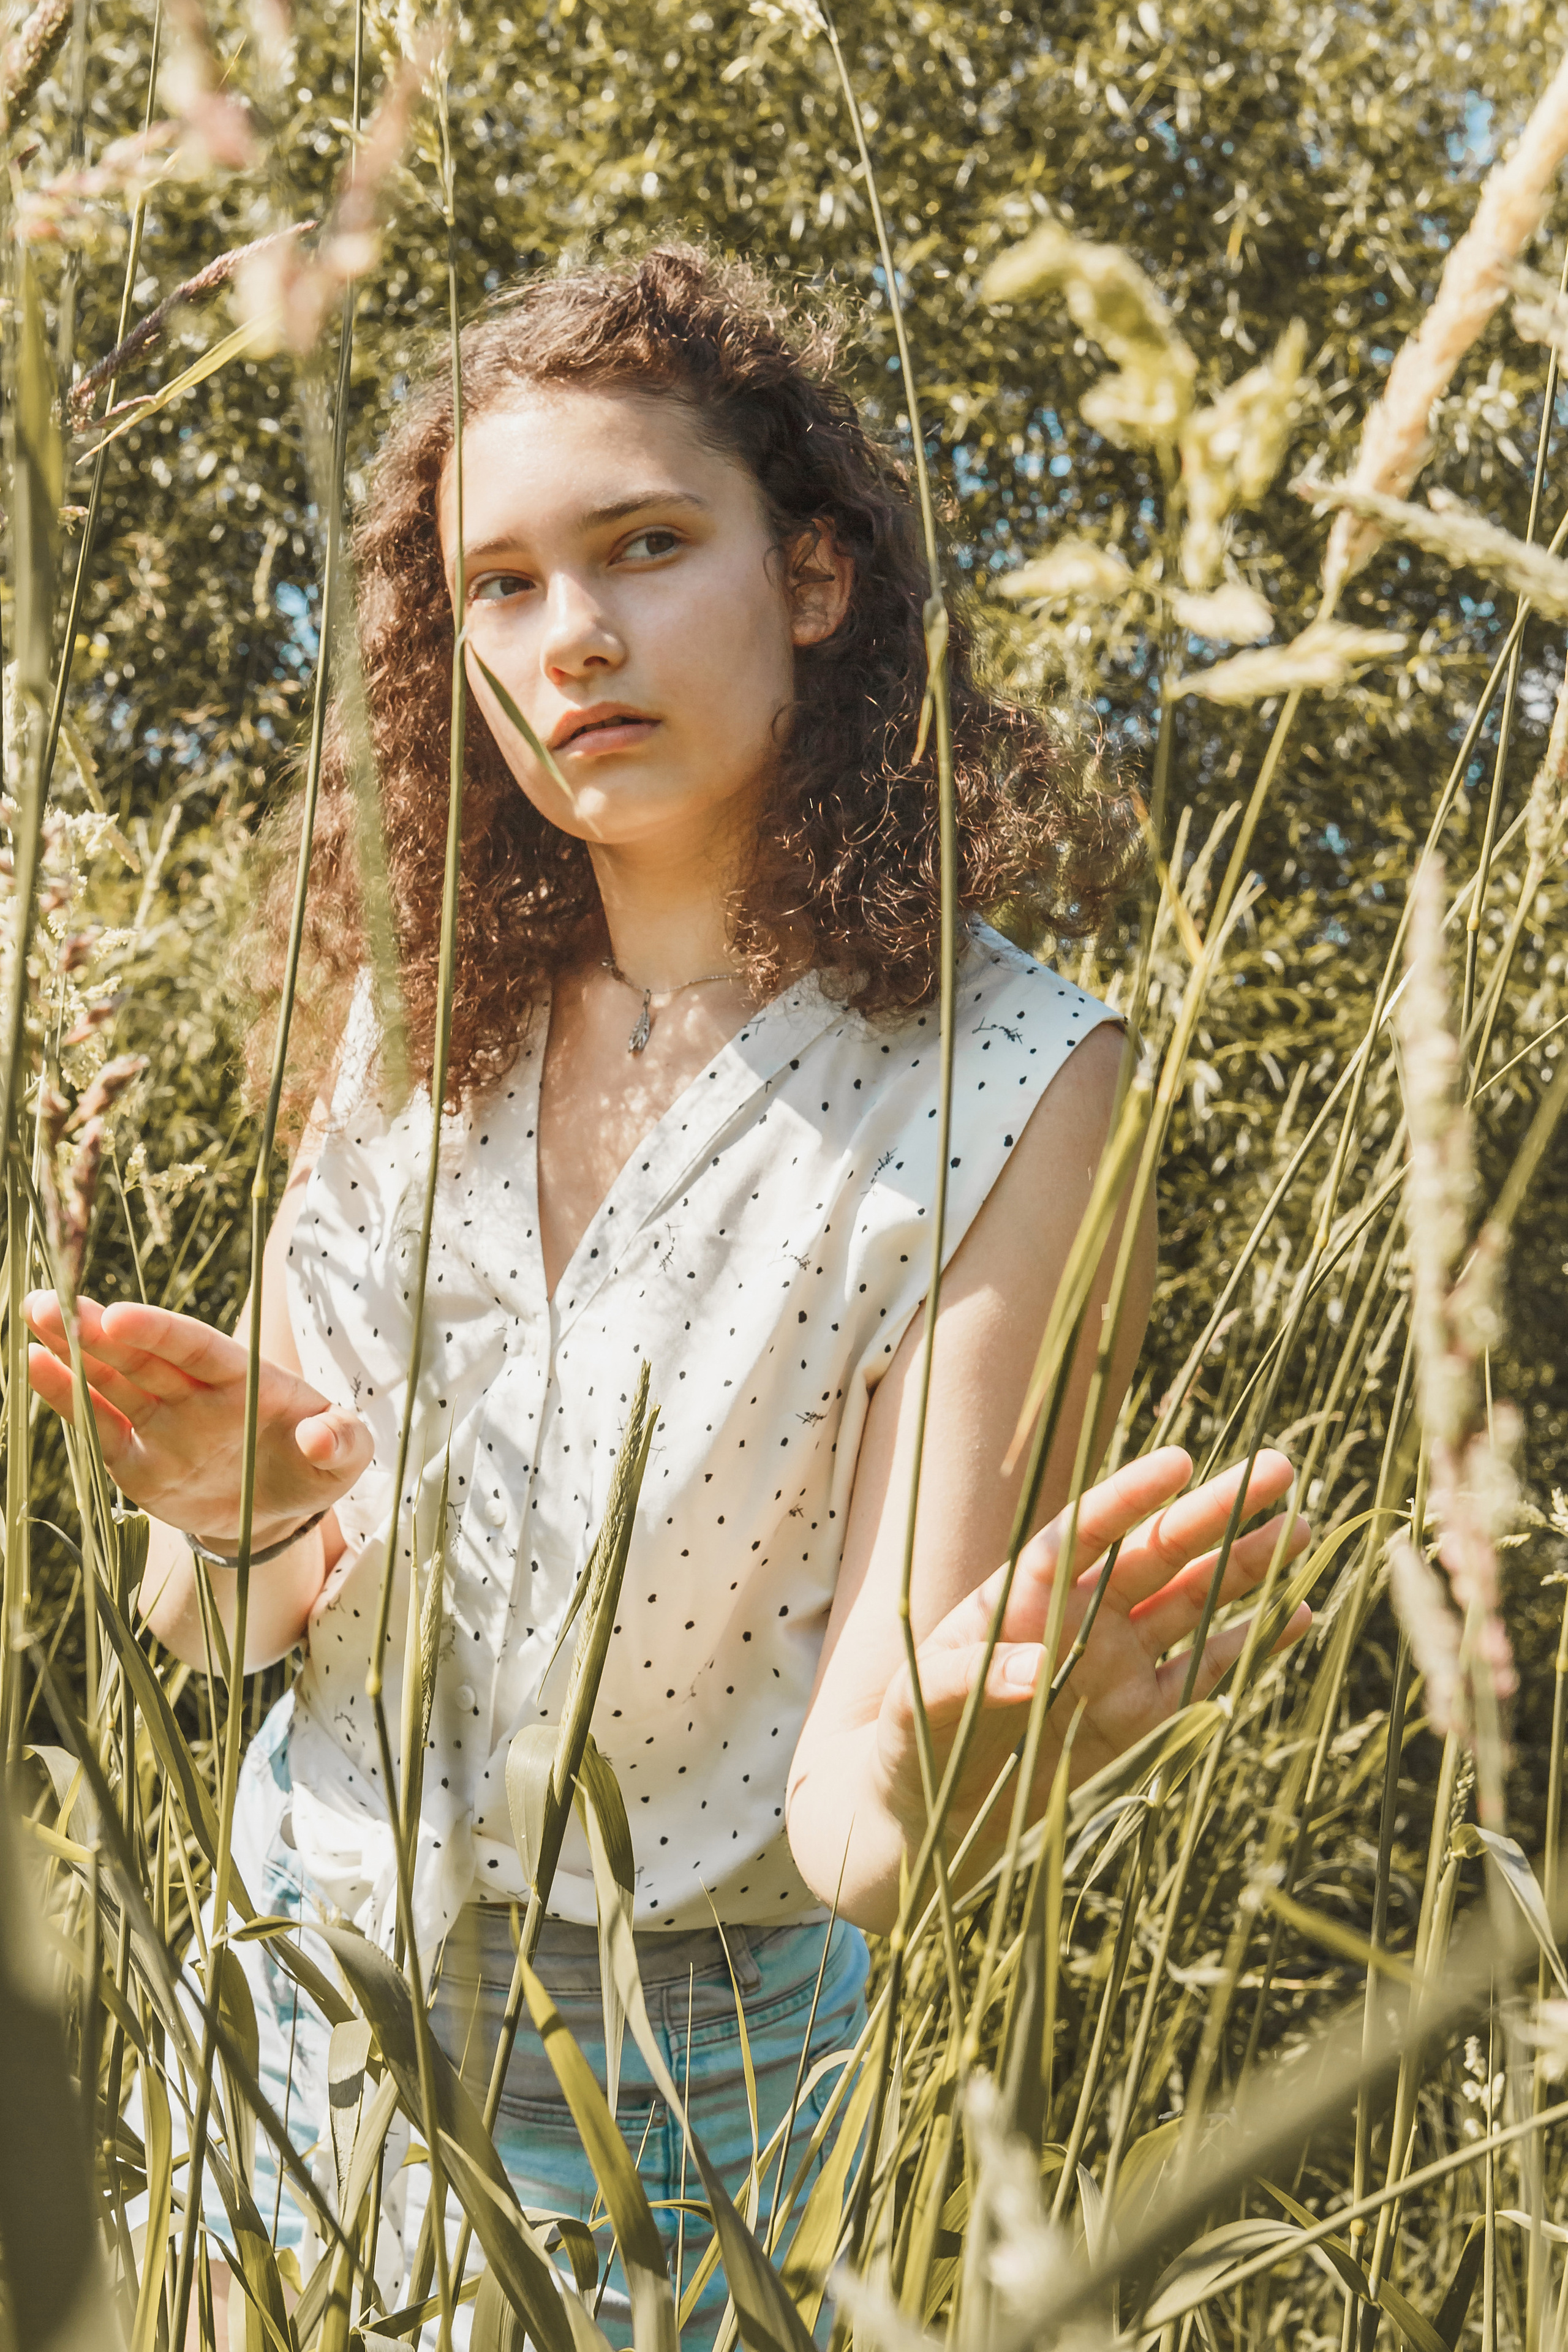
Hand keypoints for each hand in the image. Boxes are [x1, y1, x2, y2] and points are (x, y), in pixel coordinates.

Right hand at [23, 1291, 372, 1554]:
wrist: (278, 1512)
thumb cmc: (317, 1468)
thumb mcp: (347, 1458)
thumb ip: (344, 1441)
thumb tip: (321, 1436)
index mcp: (247, 1379)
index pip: (198, 1348)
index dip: (159, 1331)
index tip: (117, 1316)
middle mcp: (197, 1392)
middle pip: (143, 1355)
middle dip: (97, 1329)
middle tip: (49, 1303)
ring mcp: (162, 1421)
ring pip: (113, 1379)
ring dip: (73, 1350)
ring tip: (35, 1314)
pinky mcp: (136, 1458)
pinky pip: (100, 1425)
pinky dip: (68, 1397)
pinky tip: (35, 1364)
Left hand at [873, 1446, 1311, 1850]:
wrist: (925, 1815)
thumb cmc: (909, 1740)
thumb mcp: (920, 1703)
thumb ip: (969, 1676)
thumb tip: (1030, 1665)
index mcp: (1024, 1593)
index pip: (1084, 1531)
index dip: (1130, 1497)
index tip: (1181, 1462)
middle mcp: (1080, 1617)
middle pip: (1158, 1554)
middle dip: (1216, 1514)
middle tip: (1278, 1470)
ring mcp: (1116, 1664)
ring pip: (1194, 1603)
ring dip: (1246, 1567)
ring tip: (1301, 1529)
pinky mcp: (1140, 1719)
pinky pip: (1205, 1675)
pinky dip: (1252, 1646)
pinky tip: (1299, 1613)